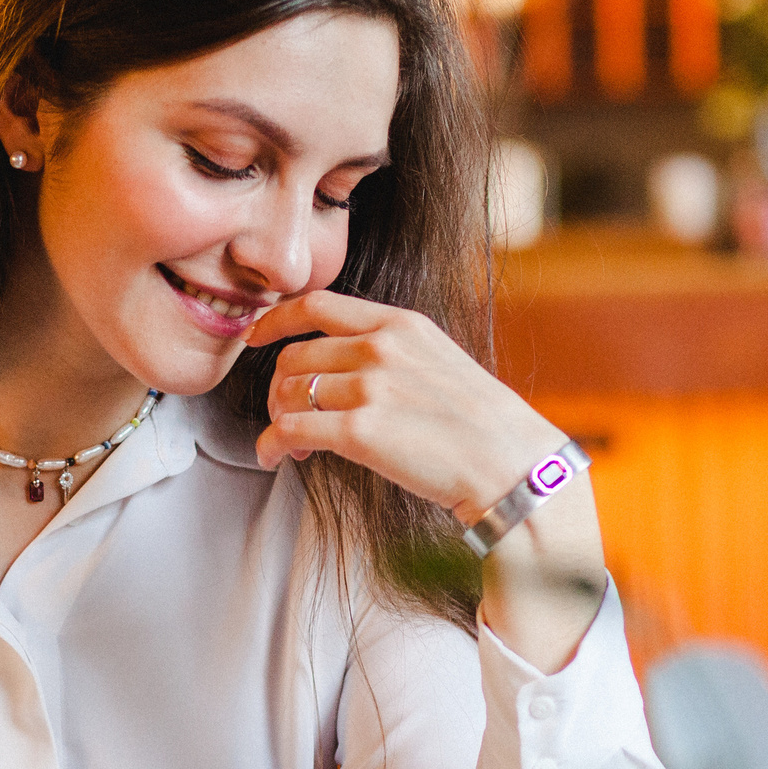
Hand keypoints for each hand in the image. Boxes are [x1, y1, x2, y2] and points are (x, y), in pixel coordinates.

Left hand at [244, 291, 609, 674]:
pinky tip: (276, 457)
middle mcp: (381, 348)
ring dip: (279, 419)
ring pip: (289, 393)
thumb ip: (393, 352)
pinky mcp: (360, 431)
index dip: (276, 320)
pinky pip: (289, 430)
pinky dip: (271, 445)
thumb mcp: (439, 361)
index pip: (319, 305)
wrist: (510, 463)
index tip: (257, 336)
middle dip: (280, 388)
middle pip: (295, 355)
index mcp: (401, 324)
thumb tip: (345, 366)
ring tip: (292, 443)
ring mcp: (370, 388)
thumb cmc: (481, 424)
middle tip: (287, 415)